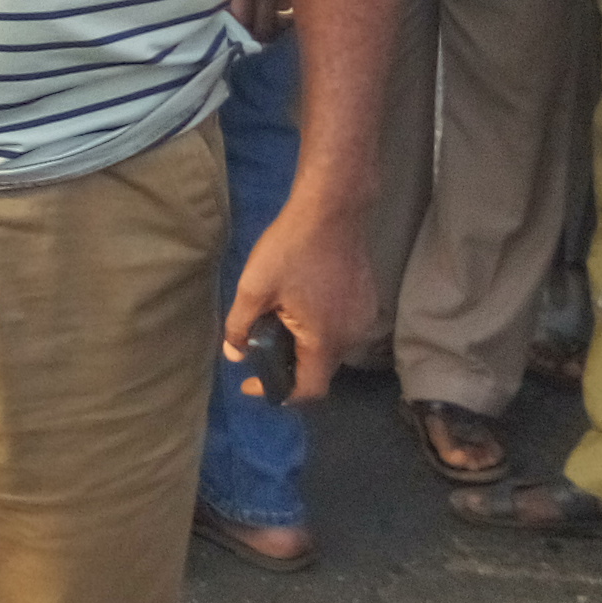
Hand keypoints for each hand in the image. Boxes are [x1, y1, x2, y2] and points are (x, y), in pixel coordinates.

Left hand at [226, 0, 286, 38]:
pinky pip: (298, 1)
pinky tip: (284, 6)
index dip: (236, 31)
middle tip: (251, 36)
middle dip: (257, 36)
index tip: (231, 33)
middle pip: (265, 28)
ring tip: (268, 22)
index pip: (240, 18)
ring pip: (284, 17)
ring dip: (276, 21)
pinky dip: (291, 7)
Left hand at [229, 199, 371, 407]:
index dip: (278, 392)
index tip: (253, 382)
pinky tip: (301, 306)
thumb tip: (234, 355)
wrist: (332, 210)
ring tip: (278, 323)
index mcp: (325, 341)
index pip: (308, 390)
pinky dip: (320, 328)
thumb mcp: (254, 288)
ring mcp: (364, 318)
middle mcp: (352, 337)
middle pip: (320, 370)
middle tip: (259, 346)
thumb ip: (240, 327)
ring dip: (304, 345)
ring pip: (331, 348)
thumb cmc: (291, 249)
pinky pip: (341, 328)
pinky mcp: (368, 301)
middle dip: (288, 365)